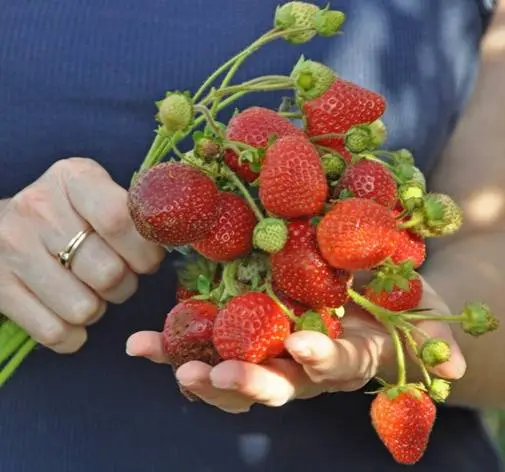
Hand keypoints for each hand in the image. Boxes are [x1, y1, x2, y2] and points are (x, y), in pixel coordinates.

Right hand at [0, 158, 164, 352]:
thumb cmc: (66, 213)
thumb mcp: (97, 194)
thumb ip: (132, 212)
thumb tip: (177, 238)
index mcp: (72, 178)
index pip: (120, 220)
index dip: (145, 251)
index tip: (149, 260)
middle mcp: (37, 209)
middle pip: (108, 273)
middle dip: (126, 285)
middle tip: (119, 277)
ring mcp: (11, 250)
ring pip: (84, 309)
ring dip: (99, 309)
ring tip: (90, 291)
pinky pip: (55, 333)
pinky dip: (73, 335)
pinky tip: (69, 314)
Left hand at [126, 278, 466, 412]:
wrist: (358, 303)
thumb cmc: (389, 307)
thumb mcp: (413, 315)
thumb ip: (432, 340)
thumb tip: (459, 367)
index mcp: (343, 357)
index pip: (332, 365)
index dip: (318, 358)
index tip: (301, 345)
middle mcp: (302, 366)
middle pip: (273, 384)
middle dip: (246, 382)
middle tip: (215, 375)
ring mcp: (267, 355)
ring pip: (230, 376)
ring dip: (195, 371)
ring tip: (156, 358)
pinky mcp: (241, 338)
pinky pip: (204, 348)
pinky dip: (172, 348)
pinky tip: (140, 344)